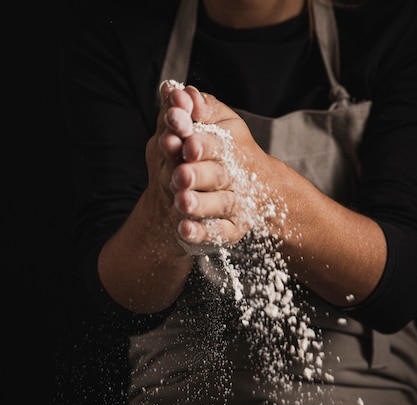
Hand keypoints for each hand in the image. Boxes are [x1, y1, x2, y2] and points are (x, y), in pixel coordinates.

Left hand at [160, 84, 280, 253]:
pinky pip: (220, 233)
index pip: (216, 143)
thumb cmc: (222, 151)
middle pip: (218, 175)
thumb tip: (172, 89)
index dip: (201, 142)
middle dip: (198, 174)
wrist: (249, 189)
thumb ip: (194, 110)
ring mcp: (236, 204)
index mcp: (230, 147)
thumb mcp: (213, 124)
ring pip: (220, 205)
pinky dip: (201, 233)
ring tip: (181, 202)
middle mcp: (235, 176)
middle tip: (181, 175)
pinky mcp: (233, 228)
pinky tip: (184, 230)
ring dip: (200, 204)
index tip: (186, 142)